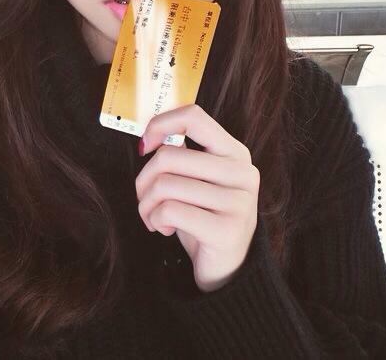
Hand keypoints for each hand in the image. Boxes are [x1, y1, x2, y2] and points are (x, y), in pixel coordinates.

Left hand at [135, 104, 259, 292]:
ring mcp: (238, 202)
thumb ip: (184, 153)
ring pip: (165, 185)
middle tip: (144, 197)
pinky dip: (155, 220)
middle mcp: (242, 172)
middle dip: (143, 179)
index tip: (146, 145)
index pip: (194, 117)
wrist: (227, 268)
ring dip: (146, 204)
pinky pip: (169, 211)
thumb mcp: (199, 179)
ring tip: (153, 216)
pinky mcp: (226, 230)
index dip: (161, 124)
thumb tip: (151, 134)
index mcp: (235, 152)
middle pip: (168, 156)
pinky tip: (165, 229)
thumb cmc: (204, 215)